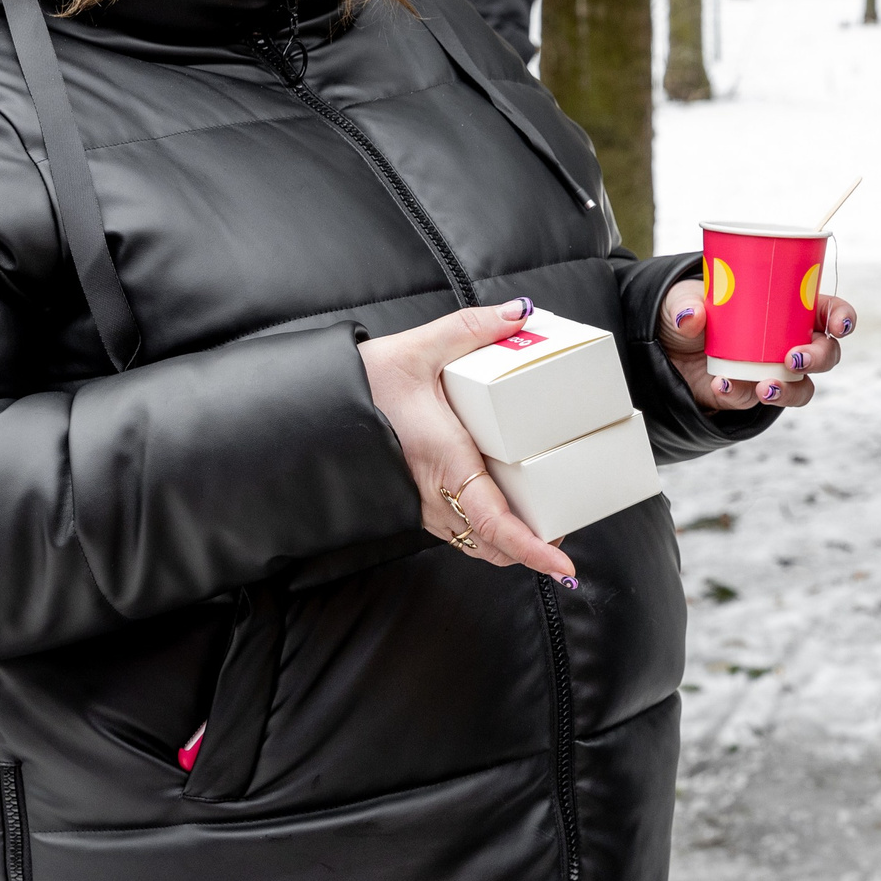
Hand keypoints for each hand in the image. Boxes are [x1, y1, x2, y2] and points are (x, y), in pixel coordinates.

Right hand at [358, 299, 576, 582]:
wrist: (313, 407)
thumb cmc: (362, 384)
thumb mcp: (419, 347)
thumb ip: (472, 327)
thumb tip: (519, 314)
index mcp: (446, 462)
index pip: (494, 523)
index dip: (532, 549)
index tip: (562, 566)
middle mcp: (436, 496)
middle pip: (495, 545)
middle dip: (535, 546)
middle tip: (567, 524)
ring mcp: (424, 507)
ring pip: (477, 542)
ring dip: (510, 540)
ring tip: (544, 518)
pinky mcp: (417, 505)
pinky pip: (459, 530)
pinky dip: (488, 529)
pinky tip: (505, 504)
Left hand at [657, 278, 853, 411]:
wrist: (664, 348)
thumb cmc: (688, 310)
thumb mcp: (682, 298)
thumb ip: (686, 304)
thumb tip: (691, 317)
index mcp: (787, 308)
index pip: (828, 311)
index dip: (842, 318)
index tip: (839, 325)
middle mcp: (787, 341)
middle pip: (825, 354)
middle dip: (818, 358)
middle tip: (794, 358)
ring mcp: (771, 371)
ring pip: (801, 388)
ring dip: (790, 391)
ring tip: (764, 387)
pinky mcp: (747, 393)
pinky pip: (753, 400)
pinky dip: (739, 394)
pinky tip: (720, 384)